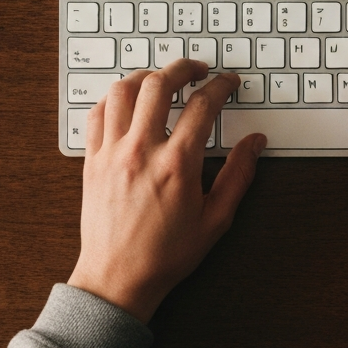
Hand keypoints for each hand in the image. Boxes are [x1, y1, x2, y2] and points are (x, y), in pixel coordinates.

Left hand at [68, 59, 265, 322]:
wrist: (117, 280)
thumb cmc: (166, 254)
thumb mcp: (216, 219)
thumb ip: (238, 175)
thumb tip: (255, 143)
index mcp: (176, 165)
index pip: (203, 105)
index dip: (221, 85)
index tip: (229, 82)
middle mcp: (141, 151)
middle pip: (159, 84)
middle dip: (183, 67)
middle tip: (197, 69)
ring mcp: (111, 153)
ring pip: (123, 90)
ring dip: (145, 75)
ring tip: (162, 79)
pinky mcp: (92, 160)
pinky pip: (97, 113)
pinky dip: (114, 98)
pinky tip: (128, 101)